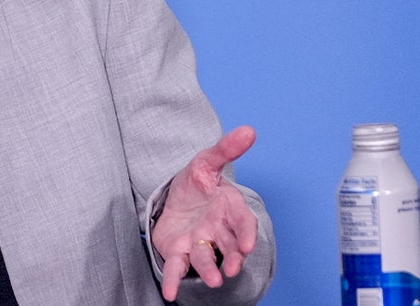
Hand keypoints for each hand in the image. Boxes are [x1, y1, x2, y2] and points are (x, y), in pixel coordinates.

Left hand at [151, 125, 258, 302]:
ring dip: (210, 269)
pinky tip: (170, 294)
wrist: (176, 199)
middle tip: (232, 266)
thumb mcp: (206, 162)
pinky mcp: (180, 252)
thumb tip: (249, 130)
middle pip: (227, 245)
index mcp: (227, 208)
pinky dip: (174, 282)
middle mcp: (217, 230)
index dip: (245, 233)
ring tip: (214, 280)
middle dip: (232, 256)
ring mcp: (199, 243)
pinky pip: (178, 269)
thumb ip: (226, 149)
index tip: (247, 245)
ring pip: (206, 258)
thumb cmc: (197, 184)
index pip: (242, 222)